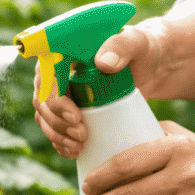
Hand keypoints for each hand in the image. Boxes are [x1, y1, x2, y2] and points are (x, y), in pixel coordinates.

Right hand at [32, 19, 165, 158]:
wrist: (151, 69)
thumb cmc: (142, 50)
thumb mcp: (136, 43)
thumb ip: (121, 46)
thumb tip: (103, 62)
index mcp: (63, 51)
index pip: (46, 76)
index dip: (55, 99)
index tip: (75, 116)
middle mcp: (56, 73)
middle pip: (43, 101)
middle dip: (57, 123)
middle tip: (82, 135)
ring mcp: (62, 94)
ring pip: (45, 118)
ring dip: (57, 135)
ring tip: (79, 146)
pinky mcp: (70, 111)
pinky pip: (55, 129)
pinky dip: (60, 142)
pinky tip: (73, 151)